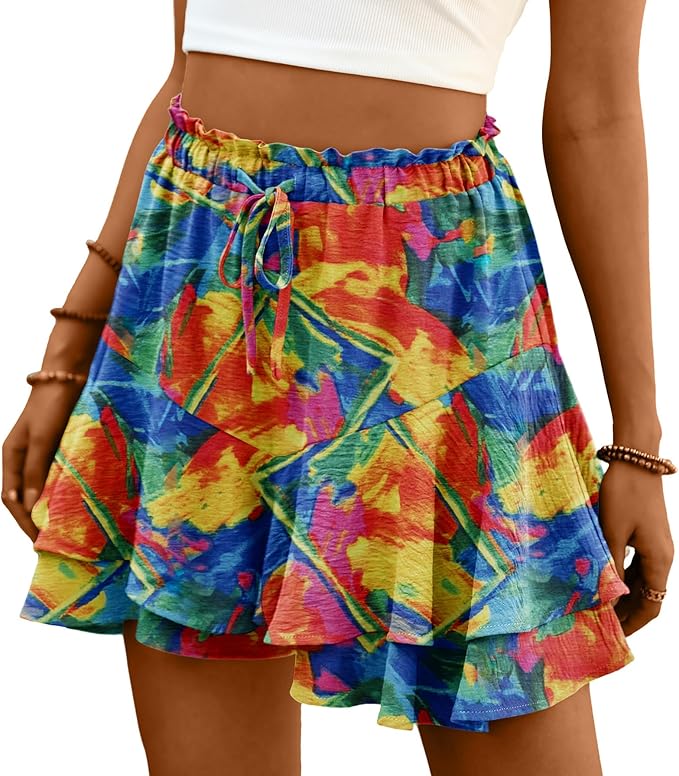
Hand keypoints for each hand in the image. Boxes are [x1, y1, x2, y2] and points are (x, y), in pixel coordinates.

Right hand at [2, 381, 84, 541]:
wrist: (66, 378)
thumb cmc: (51, 407)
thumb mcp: (41, 440)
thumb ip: (36, 472)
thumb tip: (31, 507)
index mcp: (10, 457)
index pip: (12, 499)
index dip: (23, 520)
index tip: (39, 539)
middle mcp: (21, 458)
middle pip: (24, 496)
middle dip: (34, 518)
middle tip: (52, 539)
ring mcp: (38, 453)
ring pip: (39, 487)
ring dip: (48, 506)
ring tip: (62, 526)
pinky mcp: (55, 447)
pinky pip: (54, 475)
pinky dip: (60, 490)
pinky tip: (72, 501)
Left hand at [598, 459, 673, 635]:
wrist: (637, 460)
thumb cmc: (624, 494)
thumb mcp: (612, 532)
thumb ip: (611, 564)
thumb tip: (607, 594)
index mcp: (659, 560)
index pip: (651, 605)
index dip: (634, 623)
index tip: (614, 635)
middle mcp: (662, 556)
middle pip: (647, 595)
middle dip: (626, 612)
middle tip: (600, 624)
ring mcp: (655, 545)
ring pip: (641, 580)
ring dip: (624, 594)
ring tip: (598, 605)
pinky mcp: (646, 534)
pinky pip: (637, 564)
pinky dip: (623, 576)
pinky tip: (604, 579)